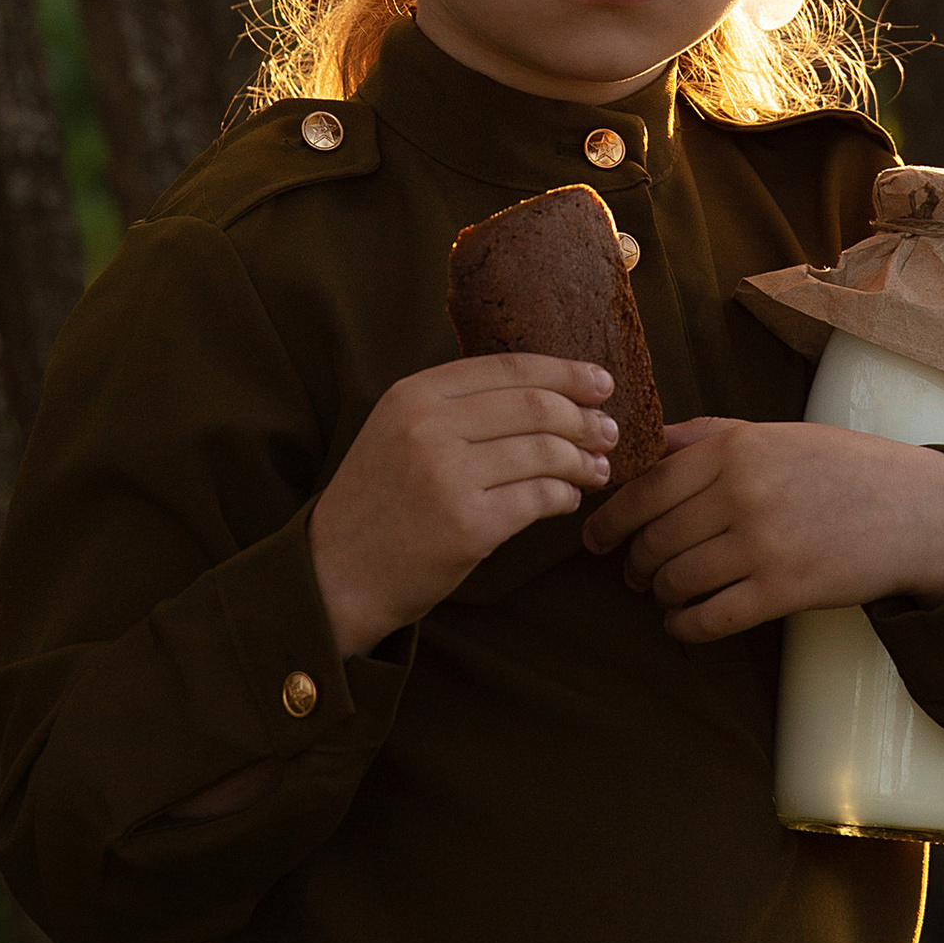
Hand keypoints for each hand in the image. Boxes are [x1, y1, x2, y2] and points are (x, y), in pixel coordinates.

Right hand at [309, 357, 619, 656]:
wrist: (335, 574)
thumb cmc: (378, 503)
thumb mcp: (397, 432)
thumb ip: (456, 407)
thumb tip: (548, 391)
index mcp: (413, 394)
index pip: (509, 368)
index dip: (565, 372)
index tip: (601, 383)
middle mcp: (428, 427)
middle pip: (535, 406)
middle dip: (583, 418)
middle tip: (608, 431)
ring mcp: (447, 476)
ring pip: (544, 452)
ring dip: (582, 460)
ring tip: (597, 468)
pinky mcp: (467, 526)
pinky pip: (539, 498)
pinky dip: (563, 496)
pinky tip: (567, 498)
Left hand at [582, 419, 943, 643]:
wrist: (915, 510)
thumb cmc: (841, 467)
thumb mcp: (774, 434)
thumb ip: (706, 436)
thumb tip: (643, 445)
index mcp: (734, 449)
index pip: (646, 488)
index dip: (610, 519)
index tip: (594, 537)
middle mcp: (741, 494)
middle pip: (654, 539)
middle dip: (634, 562)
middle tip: (633, 571)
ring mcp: (762, 545)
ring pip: (676, 581)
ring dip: (658, 594)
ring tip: (662, 593)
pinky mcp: (784, 591)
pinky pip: (710, 619)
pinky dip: (684, 627)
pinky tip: (682, 623)